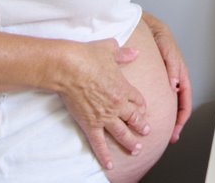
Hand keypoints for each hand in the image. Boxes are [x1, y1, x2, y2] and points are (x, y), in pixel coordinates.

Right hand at [57, 39, 149, 171]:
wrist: (68, 67)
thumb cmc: (87, 55)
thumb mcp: (109, 49)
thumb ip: (123, 53)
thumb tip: (135, 51)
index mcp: (124, 88)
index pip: (138, 100)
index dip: (142, 106)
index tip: (143, 111)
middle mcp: (117, 105)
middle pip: (134, 119)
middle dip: (141, 127)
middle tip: (146, 132)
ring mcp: (104, 116)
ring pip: (122, 134)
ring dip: (130, 143)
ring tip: (136, 149)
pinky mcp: (90, 124)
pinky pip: (99, 144)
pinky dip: (105, 155)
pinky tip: (109, 165)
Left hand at [142, 12, 192, 141]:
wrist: (143, 24)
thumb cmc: (157, 34)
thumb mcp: (166, 48)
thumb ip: (172, 66)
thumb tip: (175, 86)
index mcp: (180, 72)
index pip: (186, 99)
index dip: (183, 116)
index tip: (177, 129)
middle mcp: (174, 78)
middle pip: (179, 105)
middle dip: (177, 122)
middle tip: (171, 137)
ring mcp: (165, 78)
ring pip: (170, 102)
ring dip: (169, 117)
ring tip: (162, 131)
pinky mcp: (155, 77)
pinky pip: (160, 95)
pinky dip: (159, 107)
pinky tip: (150, 114)